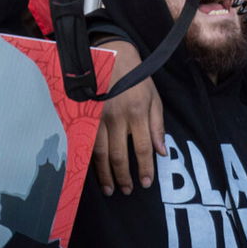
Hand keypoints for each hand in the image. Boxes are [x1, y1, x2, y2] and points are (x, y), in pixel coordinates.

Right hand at [91, 40, 164, 195]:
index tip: (146, 183)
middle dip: (123, 177)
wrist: (111, 56)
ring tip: (110, 189)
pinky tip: (93, 171)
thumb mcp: (154, 99)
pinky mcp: (85, 115)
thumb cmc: (136, 79)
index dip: (145, 168)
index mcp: (137, 113)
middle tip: (128, 191)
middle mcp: (117, 118)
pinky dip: (90, 160)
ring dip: (105, 174)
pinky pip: (87, 143)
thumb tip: (161, 152)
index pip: (143, 148)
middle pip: (120, 155)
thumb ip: (157, 126)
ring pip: (100, 153)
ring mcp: (98, 117)